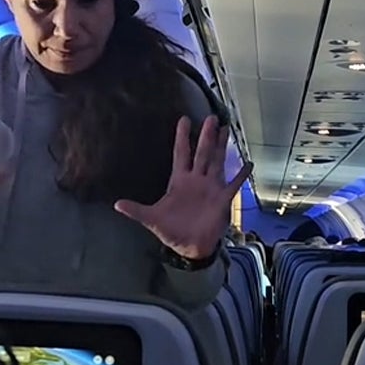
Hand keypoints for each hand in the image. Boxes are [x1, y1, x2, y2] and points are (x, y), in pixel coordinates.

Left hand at [115, 116, 252, 260]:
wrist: (189, 247)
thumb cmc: (171, 231)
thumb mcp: (152, 219)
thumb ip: (137, 210)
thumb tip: (116, 205)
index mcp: (179, 181)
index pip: (181, 153)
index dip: (182, 137)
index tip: (184, 120)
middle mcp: (196, 180)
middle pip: (202, 153)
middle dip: (206, 135)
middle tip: (212, 117)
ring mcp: (211, 188)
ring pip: (217, 162)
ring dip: (221, 147)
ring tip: (227, 130)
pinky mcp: (222, 200)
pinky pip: (233, 184)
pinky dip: (240, 175)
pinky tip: (248, 164)